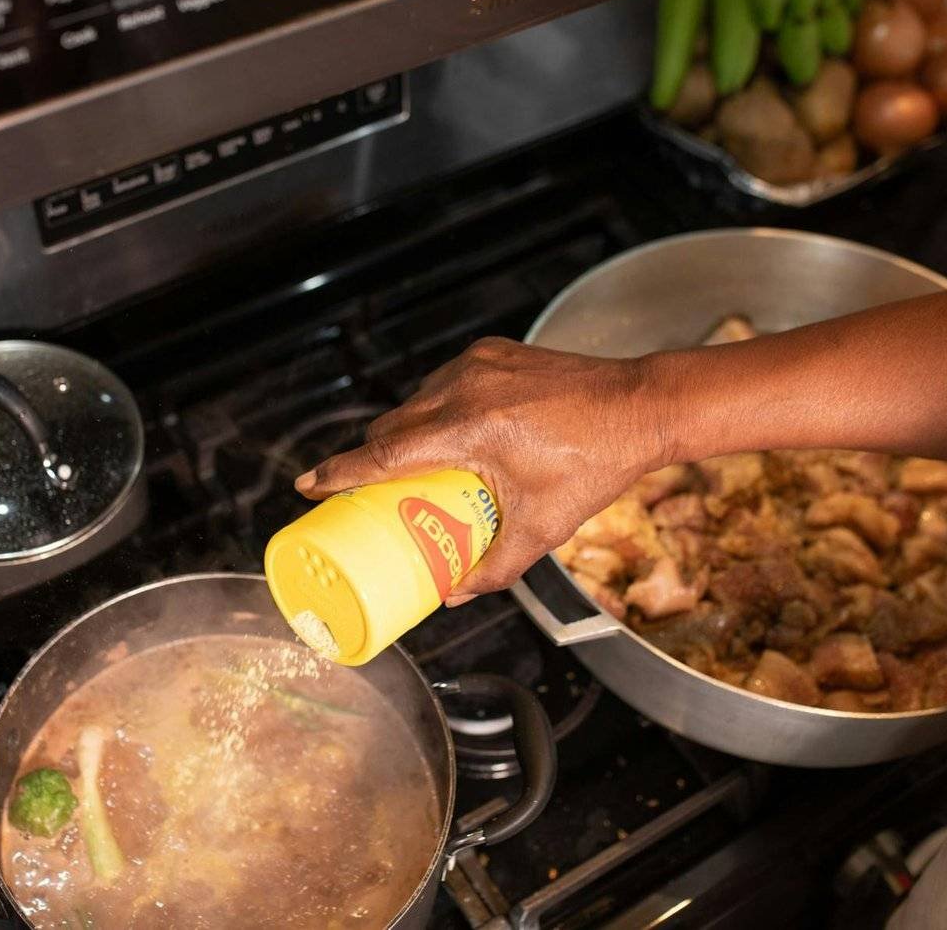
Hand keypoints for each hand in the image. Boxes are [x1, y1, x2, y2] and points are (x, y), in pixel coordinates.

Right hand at [295, 337, 670, 599]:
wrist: (639, 407)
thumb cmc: (594, 466)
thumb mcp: (542, 529)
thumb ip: (493, 568)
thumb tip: (450, 593)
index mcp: (470, 430)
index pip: (384, 454)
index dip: (339, 472)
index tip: (307, 486)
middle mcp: (465, 388)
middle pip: (393, 427)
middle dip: (374, 458)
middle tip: (371, 493)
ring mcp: (477, 363)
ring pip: (416, 401)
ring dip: (407, 431)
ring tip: (418, 467)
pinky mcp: (492, 352)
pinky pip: (444, 382)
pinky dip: (437, 408)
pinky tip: (453, 433)